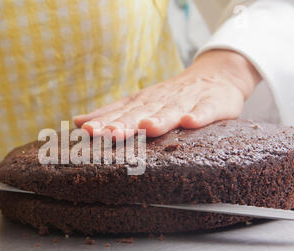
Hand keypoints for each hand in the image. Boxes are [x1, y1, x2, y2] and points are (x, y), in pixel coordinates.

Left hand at [74, 50, 260, 138]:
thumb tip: (78, 122)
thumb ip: (112, 113)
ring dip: (158, 120)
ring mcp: (186, 102)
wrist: (215, 75)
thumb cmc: (171, 96)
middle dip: (125, 123)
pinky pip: (205, 111)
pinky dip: (198, 116)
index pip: (121, 113)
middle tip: (110, 133)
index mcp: (142, 103)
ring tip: (147, 127)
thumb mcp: (139, 102)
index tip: (88, 130)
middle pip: (141, 113)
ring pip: (170, 112)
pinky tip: (190, 122)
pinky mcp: (211, 104)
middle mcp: (160, 101)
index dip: (104, 122)